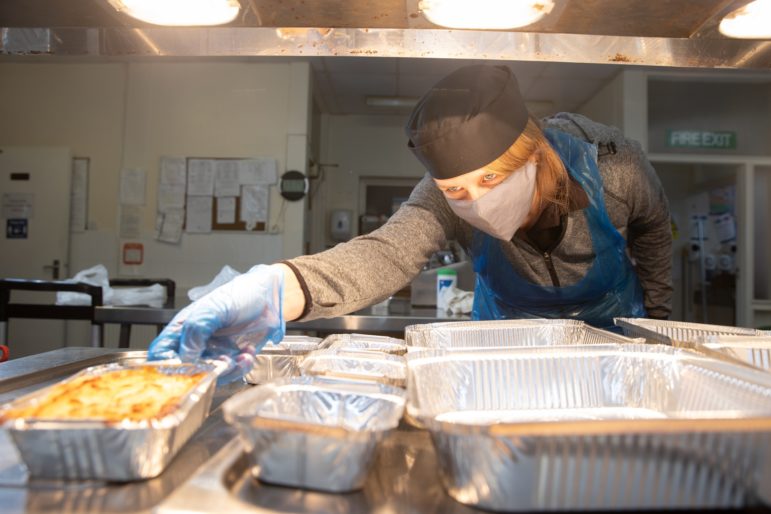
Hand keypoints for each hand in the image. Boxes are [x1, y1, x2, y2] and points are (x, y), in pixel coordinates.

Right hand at [148, 264, 284, 381]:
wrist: (268, 296)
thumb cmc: (239, 294)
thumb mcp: (214, 308)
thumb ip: (196, 330)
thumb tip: (186, 356)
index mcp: (182, 328)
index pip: (161, 354)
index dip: (166, 367)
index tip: (185, 371)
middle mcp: (194, 343)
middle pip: (186, 371)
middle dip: (204, 372)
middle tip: (223, 363)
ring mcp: (212, 352)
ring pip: (209, 375)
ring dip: (227, 371)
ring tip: (242, 357)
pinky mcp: (230, 358)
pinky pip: (230, 373)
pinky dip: (240, 368)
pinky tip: (248, 353)